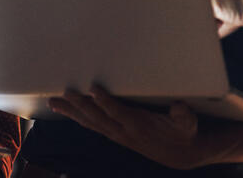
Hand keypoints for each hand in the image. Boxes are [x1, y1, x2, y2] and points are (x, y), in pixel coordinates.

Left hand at [49, 86, 202, 169]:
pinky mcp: (115, 134)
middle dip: (80, 105)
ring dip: (72, 112)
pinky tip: (66, 110)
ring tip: (54, 102)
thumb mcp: (188, 123)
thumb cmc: (183, 132)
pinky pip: (92, 125)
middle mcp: (123, 131)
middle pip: (97, 118)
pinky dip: (78, 117)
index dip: (105, 102)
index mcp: (139, 125)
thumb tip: (179, 106)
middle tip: (66, 92)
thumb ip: (183, 115)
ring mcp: (117, 134)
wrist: (180, 153)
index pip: (118, 113)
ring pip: (90, 122)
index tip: (93, 89)